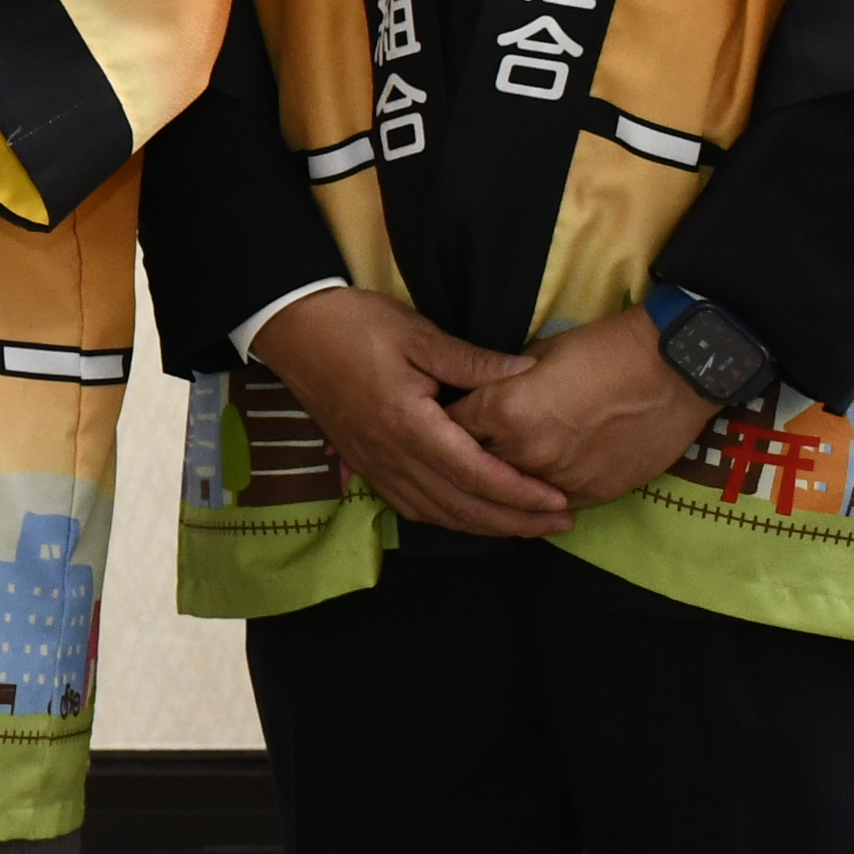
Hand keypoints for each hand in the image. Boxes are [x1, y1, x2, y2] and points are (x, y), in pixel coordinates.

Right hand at [249, 285, 566, 536]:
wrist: (291, 328)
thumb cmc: (354, 325)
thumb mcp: (418, 334)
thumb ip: (474, 361)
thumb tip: (530, 373)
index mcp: (410, 425)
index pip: (476, 474)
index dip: (520, 493)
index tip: (559, 499)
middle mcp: (393, 456)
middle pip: (462, 506)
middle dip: (515, 521)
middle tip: (561, 523)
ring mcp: (375, 465)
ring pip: (438, 513)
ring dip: (485, 526)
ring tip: (527, 528)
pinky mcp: (365, 464)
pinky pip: (411, 507)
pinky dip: (447, 519)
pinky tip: (469, 517)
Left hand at [447, 306, 722, 511]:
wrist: (674, 371)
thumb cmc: (604, 350)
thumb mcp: (538, 354)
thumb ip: (502, 381)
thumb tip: (483, 394)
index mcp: (505, 410)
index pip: (451, 425)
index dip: (443, 422)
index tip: (440, 420)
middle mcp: (525, 451)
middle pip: (474, 465)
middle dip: (464, 457)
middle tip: (457, 453)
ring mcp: (560, 478)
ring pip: (511, 492)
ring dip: (502, 483)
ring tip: (490, 478)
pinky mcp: (593, 494)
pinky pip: (550, 503)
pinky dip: (538, 496)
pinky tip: (531, 492)